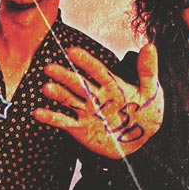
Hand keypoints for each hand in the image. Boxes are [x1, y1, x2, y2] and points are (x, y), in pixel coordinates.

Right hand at [33, 44, 163, 158]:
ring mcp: (86, 111)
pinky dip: (51, 117)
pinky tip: (37, 113)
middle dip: (65, 75)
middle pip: (78, 83)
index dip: (85, 61)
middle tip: (50, 68)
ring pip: (69, 100)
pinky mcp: (80, 128)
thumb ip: (147, 71)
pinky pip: (64, 122)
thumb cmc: (147, 114)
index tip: (72, 51)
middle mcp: (95, 95)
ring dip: (57, 93)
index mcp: (111, 84)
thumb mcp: (151, 92)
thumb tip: (149, 46)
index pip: (97, 70)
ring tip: (46, 88)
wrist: (141, 143)